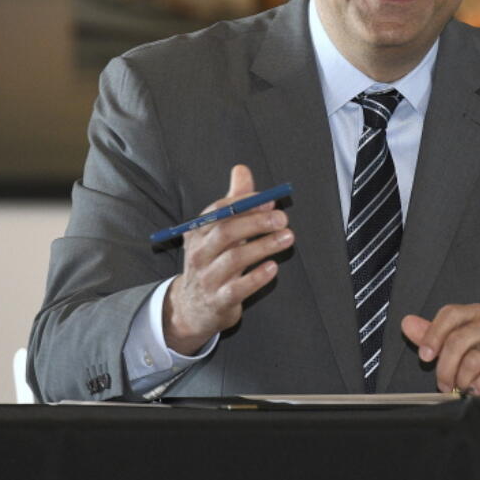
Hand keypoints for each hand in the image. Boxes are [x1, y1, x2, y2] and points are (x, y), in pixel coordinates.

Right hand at [162, 164, 293, 353]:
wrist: (191, 309)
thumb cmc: (210, 262)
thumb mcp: (215, 232)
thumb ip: (232, 202)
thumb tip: (242, 169)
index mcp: (197, 232)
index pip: (218, 212)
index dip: (245, 203)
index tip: (270, 200)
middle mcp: (199, 253)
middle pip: (227, 232)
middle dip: (257, 222)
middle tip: (283, 218)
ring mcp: (207, 278)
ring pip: (235, 258)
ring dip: (264, 246)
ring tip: (288, 237)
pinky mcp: (219, 301)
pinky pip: (238, 288)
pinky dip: (256, 277)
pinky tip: (273, 267)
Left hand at [401, 304, 479, 402]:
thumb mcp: (460, 346)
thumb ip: (433, 336)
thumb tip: (407, 322)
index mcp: (475, 314)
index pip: (450, 314)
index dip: (433, 335)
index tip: (425, 357)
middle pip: (459, 339)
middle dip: (445, 366)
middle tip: (443, 384)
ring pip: (475, 358)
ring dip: (463, 380)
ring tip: (462, 389)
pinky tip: (478, 390)